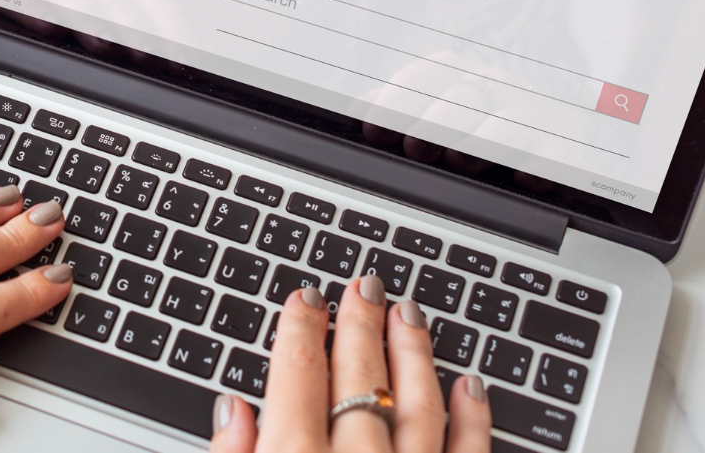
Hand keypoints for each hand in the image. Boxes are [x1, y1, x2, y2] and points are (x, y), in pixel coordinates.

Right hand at [209, 278, 491, 452]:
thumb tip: (231, 412)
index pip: (297, 374)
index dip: (299, 328)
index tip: (303, 299)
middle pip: (358, 377)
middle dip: (359, 324)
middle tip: (364, 286)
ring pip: (417, 406)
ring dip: (414, 354)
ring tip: (408, 313)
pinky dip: (472, 418)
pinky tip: (469, 384)